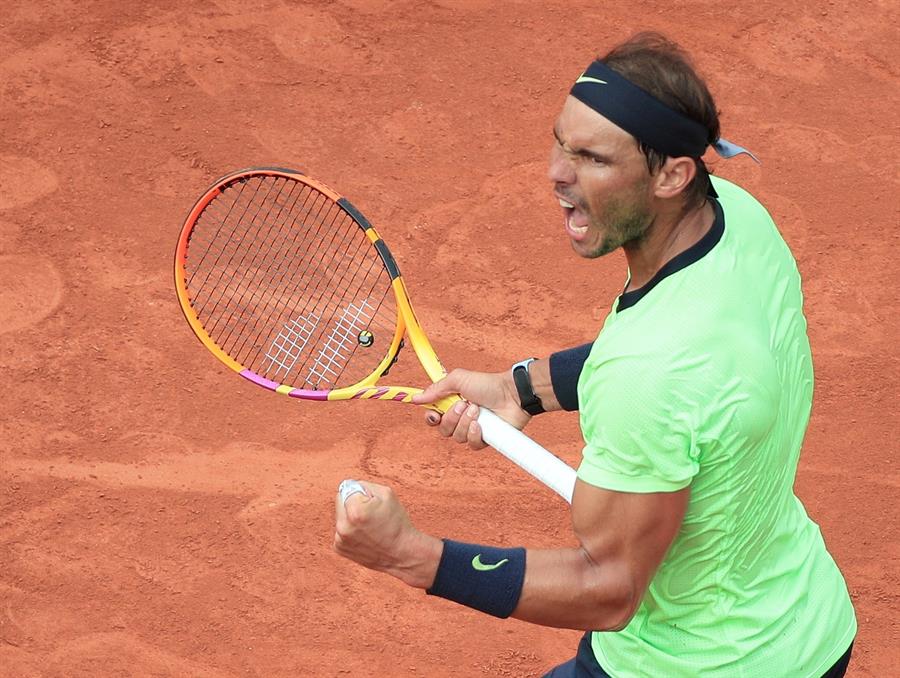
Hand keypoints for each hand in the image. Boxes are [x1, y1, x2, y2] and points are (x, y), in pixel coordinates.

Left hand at [333, 480, 441, 588]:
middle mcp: (343, 527)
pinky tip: (365, 536)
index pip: (346, 490)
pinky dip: (350, 531)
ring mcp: (340, 540)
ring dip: (351, 518)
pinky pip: (341, 531)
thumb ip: (364, 486)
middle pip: (341, 502)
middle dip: (353, 504)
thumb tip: (350, 486)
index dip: (360, 494)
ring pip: (341, 517)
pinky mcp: (340, 548)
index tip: (372, 503)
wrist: (402, 554)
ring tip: (369, 527)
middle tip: (371, 514)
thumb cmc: (397, 523)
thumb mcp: (386, 494)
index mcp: (355, 511)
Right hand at [412, 368, 530, 448]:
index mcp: (452, 404)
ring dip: (465, 422)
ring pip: (457, 437)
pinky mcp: (484, 440)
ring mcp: (473, 430)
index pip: (434, 418)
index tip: (435, 414)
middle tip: (464, 404)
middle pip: (443, 430)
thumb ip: (436, 389)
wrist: (511, 394)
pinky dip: (474, 434)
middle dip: (452, 418)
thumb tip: (415, 398)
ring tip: (477, 410)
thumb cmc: (487, 384)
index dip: (431, 419)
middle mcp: (461, 418)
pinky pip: (471, 445)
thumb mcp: (458, 379)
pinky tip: (481, 424)